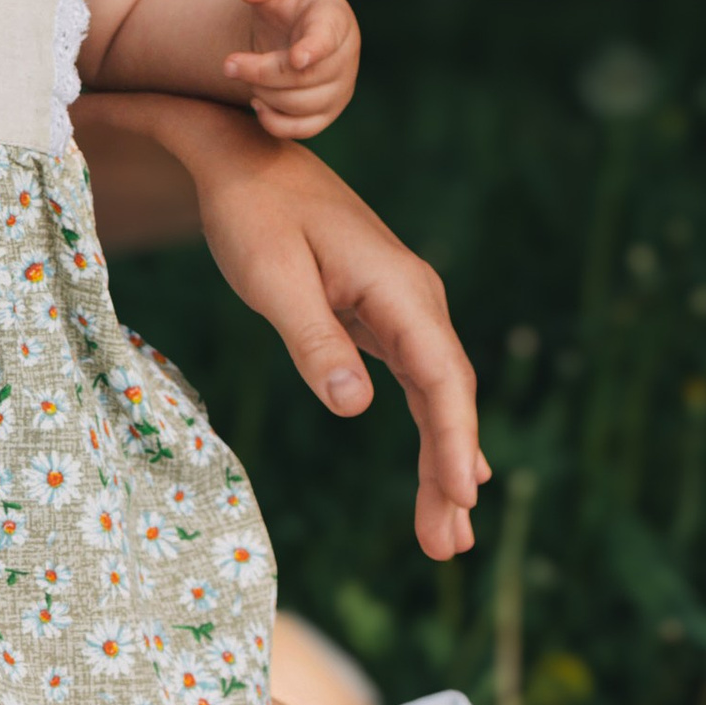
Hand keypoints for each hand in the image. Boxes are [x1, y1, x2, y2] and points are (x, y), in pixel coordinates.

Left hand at [182, 114, 487, 559]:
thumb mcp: (271, 278)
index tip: (461, 495)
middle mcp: (415, 299)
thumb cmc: (251, 213)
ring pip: (436, 394)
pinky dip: (427, 428)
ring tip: (445, 534)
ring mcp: (403, 306)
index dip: (453, 440)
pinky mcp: (381, 313)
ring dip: (442, 460)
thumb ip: (313, 341)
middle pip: (448, 396)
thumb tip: (355, 408)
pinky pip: (416, 381)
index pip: (440, 378)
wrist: (243, 158)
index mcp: (398, 290)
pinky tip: (442, 472)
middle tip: (448, 546)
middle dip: (450, 472)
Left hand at [223, 0, 358, 139]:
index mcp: (333, 17)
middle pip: (305, 77)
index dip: (314, 49)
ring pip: (300, 105)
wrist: (289, 24)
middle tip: (228, 63)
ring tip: (246, 73)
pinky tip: (257, 100)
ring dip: (264, 93)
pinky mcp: (327, 112)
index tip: (297, 59)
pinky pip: (302, 130)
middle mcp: (345, 55)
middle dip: (260, 72)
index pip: (328, 37)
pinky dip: (273, 121)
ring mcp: (340, 86)